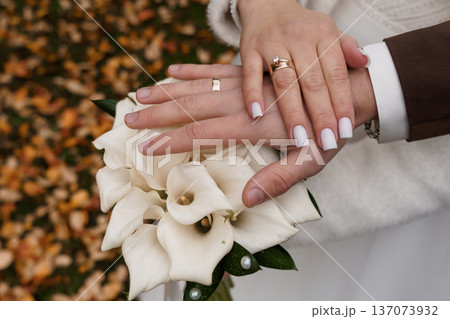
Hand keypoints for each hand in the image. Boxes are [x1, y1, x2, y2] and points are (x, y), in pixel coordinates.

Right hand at [126, 64, 375, 206]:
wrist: (348, 92)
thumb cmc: (329, 133)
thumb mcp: (311, 163)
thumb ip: (278, 180)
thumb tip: (244, 199)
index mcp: (253, 126)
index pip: (203, 133)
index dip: (172, 141)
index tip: (146, 146)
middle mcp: (243, 102)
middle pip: (191, 107)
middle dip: (158, 114)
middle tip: (130, 117)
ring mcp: (245, 85)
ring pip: (198, 85)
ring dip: (168, 91)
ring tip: (140, 94)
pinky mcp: (251, 74)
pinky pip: (216, 68)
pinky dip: (193, 70)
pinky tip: (173, 69)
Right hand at [234, 0, 364, 150]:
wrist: (267, 4)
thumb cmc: (301, 27)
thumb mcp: (327, 31)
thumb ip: (345, 48)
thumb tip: (365, 62)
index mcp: (323, 35)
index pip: (336, 73)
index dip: (341, 102)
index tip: (345, 129)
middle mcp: (299, 38)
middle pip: (312, 81)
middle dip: (321, 114)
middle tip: (326, 141)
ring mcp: (272, 43)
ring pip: (284, 81)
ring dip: (292, 111)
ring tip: (298, 137)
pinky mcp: (249, 49)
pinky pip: (250, 74)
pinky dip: (252, 94)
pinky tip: (257, 115)